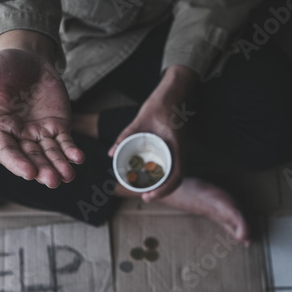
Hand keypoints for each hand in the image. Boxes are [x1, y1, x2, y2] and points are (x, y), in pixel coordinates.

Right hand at [0, 31, 83, 187]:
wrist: (28, 57)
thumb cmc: (2, 66)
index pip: (6, 151)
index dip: (17, 163)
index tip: (29, 173)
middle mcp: (18, 135)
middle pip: (31, 158)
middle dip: (42, 170)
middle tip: (53, 181)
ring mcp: (39, 133)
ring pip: (49, 155)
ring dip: (59, 166)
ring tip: (68, 176)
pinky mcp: (57, 127)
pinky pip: (65, 143)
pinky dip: (71, 151)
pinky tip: (79, 158)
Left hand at [108, 65, 197, 201]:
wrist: (172, 94)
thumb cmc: (159, 105)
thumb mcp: (140, 120)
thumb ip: (125, 136)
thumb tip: (110, 153)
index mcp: (177, 146)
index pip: (177, 175)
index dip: (164, 189)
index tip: (149, 195)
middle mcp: (181, 151)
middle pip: (177, 179)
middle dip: (163, 191)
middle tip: (145, 197)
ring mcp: (180, 150)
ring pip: (176, 174)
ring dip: (164, 185)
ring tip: (148, 192)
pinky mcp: (176, 148)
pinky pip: (173, 166)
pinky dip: (164, 176)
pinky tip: (152, 178)